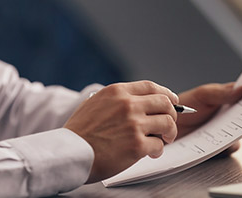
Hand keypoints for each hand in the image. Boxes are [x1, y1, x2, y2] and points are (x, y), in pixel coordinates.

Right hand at [64, 81, 178, 182]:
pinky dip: (158, 150)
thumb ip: (117, 101)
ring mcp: (133, 124)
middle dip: (171, 114)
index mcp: (117, 92)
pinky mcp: (136, 145)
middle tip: (168, 125)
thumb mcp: (95, 104)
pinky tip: (150, 153)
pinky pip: (159, 145)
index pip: (151, 87)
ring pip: (167, 123)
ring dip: (169, 133)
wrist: (68, 153)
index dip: (166, 94)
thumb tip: (138, 103)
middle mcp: (128, 105)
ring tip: (163, 140)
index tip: (172, 101)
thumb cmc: (79, 133)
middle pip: (165, 103)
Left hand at [176, 82, 241, 154]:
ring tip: (234, 130)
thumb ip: (224, 93)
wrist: (169, 125)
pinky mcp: (220, 146)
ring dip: (241, 132)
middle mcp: (229, 116)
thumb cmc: (185, 107)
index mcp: (227, 99)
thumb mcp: (204, 95)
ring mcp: (225, 132)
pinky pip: (231, 148)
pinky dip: (229, 145)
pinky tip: (223, 142)